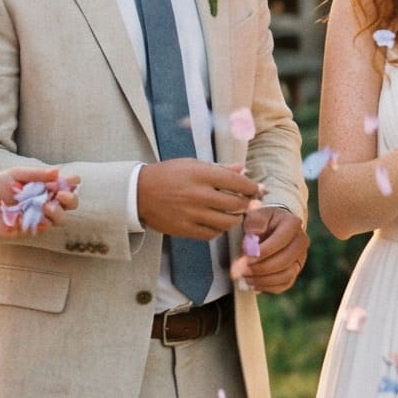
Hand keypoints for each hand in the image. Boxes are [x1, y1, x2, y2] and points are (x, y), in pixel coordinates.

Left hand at [0, 168, 77, 240]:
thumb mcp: (14, 175)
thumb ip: (36, 175)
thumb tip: (58, 172)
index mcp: (42, 186)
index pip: (65, 186)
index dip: (71, 183)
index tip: (72, 180)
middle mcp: (43, 201)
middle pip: (69, 204)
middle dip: (71, 199)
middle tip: (62, 195)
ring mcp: (38, 216)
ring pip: (61, 218)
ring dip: (59, 212)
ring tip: (47, 206)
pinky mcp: (29, 229)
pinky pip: (44, 228)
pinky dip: (45, 222)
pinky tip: (40, 218)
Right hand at [136, 159, 263, 238]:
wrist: (138, 193)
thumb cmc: (168, 174)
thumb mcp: (193, 164)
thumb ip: (220, 168)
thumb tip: (244, 170)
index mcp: (201, 174)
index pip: (237, 183)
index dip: (253, 188)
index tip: (259, 190)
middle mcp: (199, 195)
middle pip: (236, 205)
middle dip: (248, 205)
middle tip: (251, 204)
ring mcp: (192, 214)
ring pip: (227, 222)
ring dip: (236, 219)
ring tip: (236, 214)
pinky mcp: (185, 230)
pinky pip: (212, 234)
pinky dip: (220, 229)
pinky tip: (219, 222)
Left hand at [234, 204, 307, 293]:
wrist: (271, 228)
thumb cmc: (262, 221)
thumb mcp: (256, 215)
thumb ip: (254, 222)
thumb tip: (253, 235)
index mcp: (292, 223)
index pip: (281, 240)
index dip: (263, 251)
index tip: (246, 257)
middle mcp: (301, 241)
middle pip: (285, 260)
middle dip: (261, 268)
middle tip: (241, 270)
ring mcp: (300, 258)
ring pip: (285, 275)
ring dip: (263, 279)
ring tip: (244, 277)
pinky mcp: (295, 272)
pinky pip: (284, 284)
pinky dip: (267, 286)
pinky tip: (252, 283)